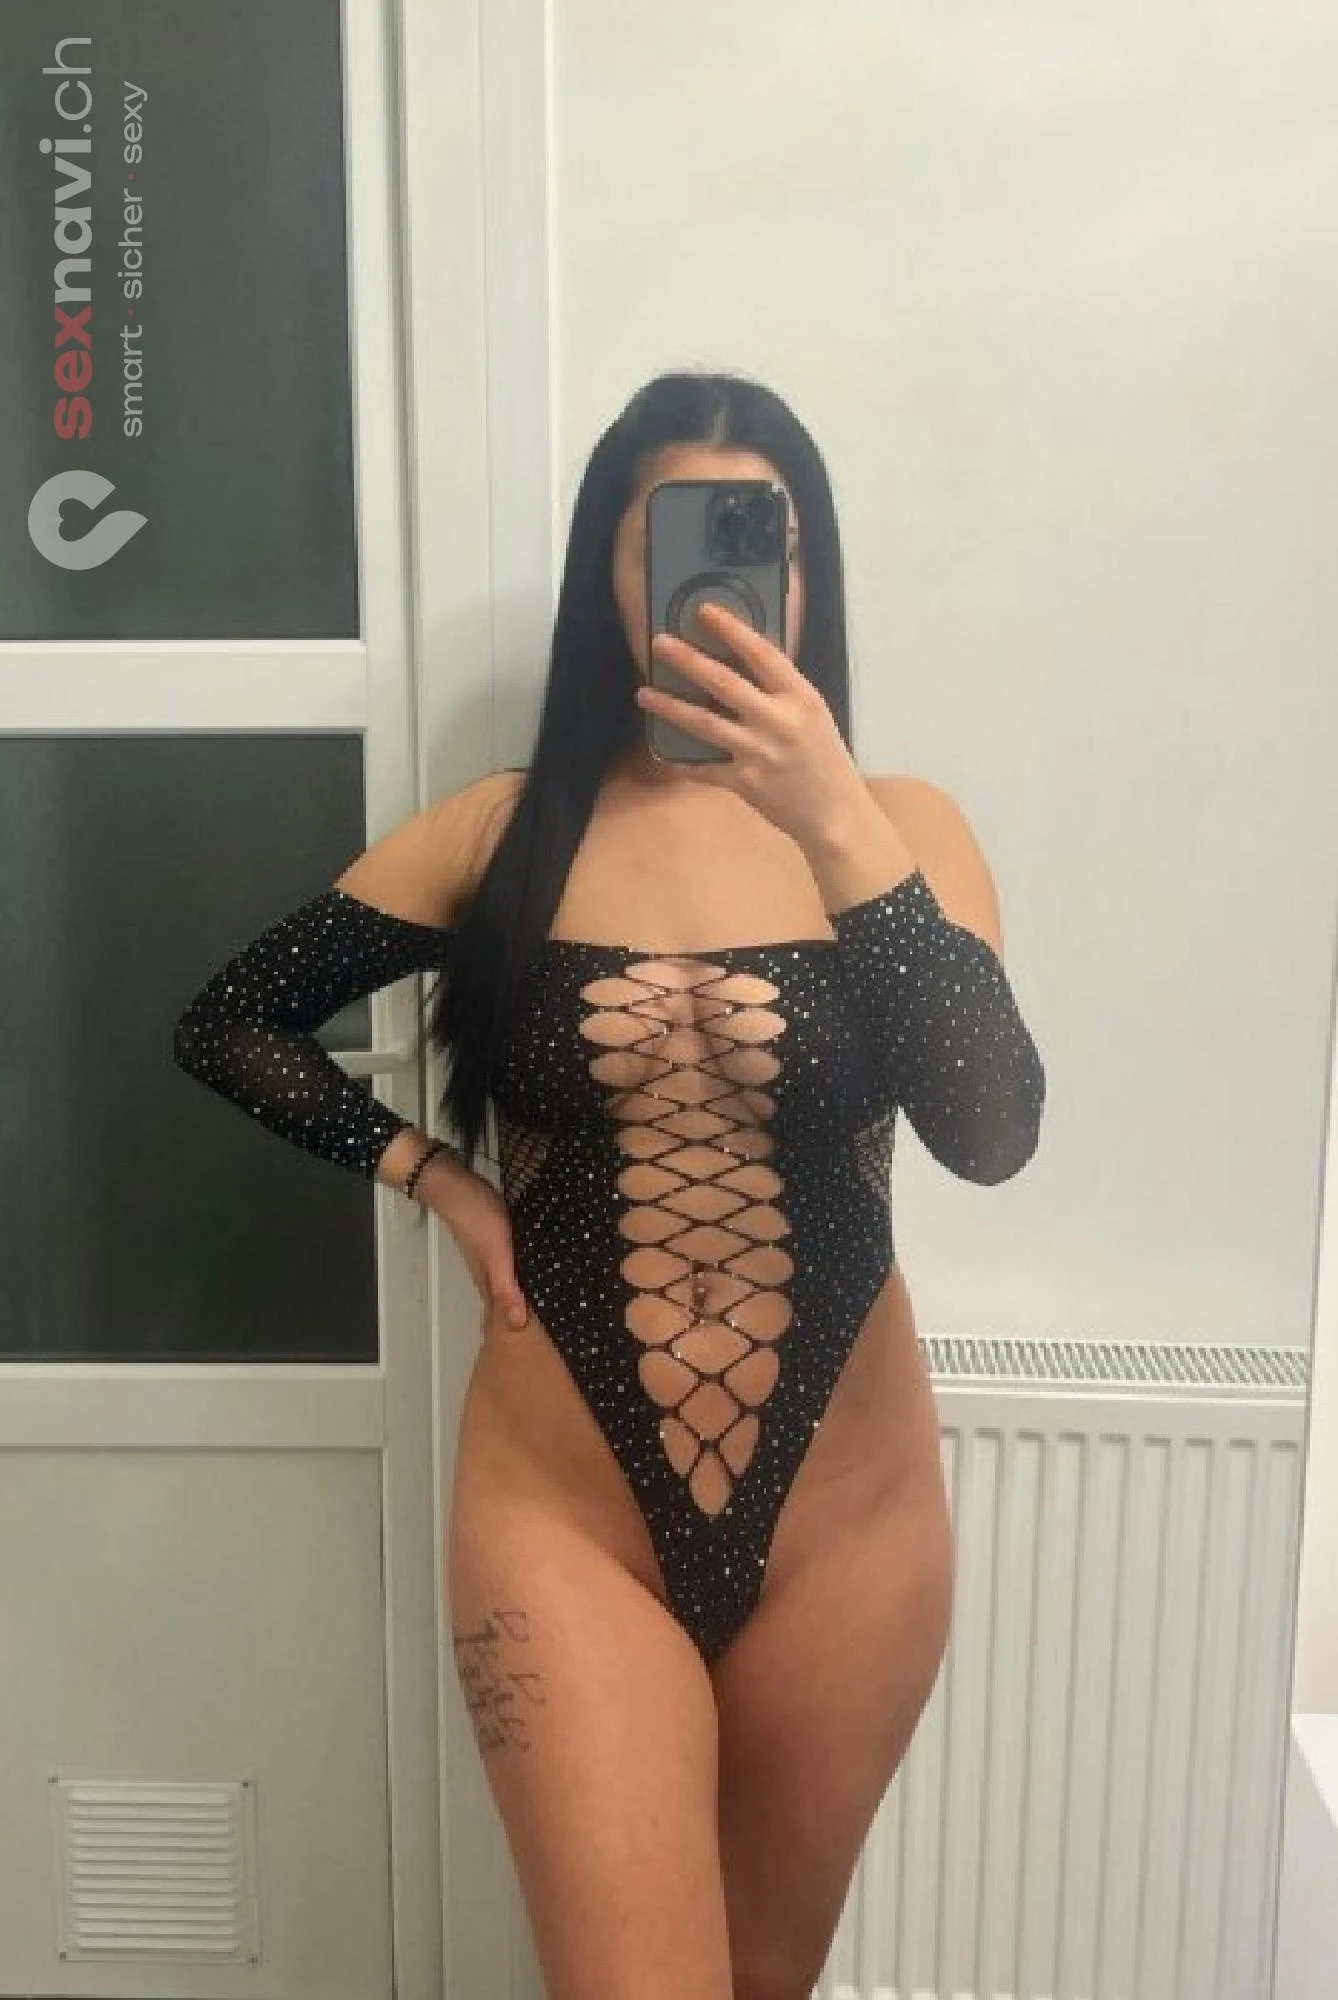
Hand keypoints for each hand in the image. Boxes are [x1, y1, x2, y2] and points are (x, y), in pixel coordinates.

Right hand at [427, 1168, 529, 1333]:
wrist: (454, 1183)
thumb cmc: (476, 1216)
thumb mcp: (497, 1251)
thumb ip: (506, 1286)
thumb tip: (518, 1322)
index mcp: (487, 1281)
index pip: (498, 1317)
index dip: (510, 1334)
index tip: (526, 1354)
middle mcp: (486, 1273)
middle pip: (501, 1304)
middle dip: (515, 1319)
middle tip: (536, 1338)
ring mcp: (488, 1257)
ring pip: (503, 1285)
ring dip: (516, 1298)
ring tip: (535, 1311)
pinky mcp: (493, 1240)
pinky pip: (507, 1267)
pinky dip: (516, 1276)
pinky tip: (526, 1272)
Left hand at [634, 602, 868, 850]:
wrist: (835, 813)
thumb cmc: (825, 759)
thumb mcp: (813, 715)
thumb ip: (781, 692)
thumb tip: (741, 665)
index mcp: (800, 698)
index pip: (762, 653)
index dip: (731, 629)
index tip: (704, 611)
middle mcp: (778, 721)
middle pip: (724, 683)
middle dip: (688, 660)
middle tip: (659, 643)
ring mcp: (759, 752)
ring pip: (704, 723)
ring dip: (670, 707)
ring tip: (643, 693)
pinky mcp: (745, 783)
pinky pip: (704, 768)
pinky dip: (682, 761)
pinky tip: (661, 753)